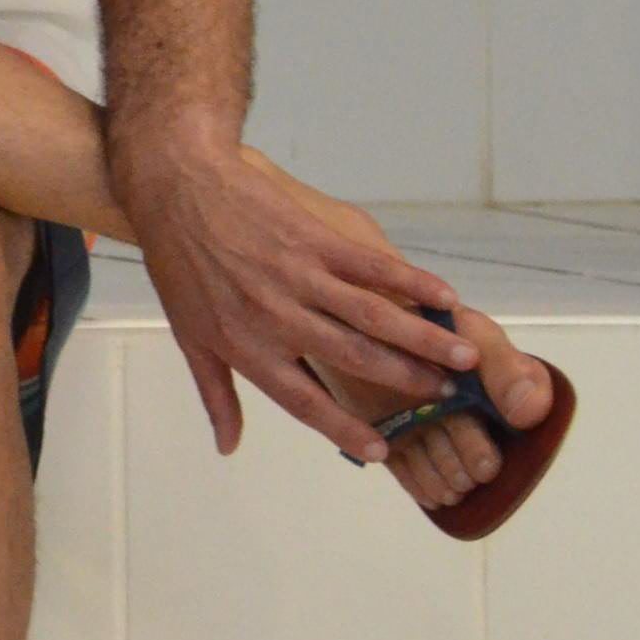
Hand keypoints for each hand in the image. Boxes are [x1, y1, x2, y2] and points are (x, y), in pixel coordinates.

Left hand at [117, 127, 472, 463]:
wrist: (176, 187)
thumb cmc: (179, 266)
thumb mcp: (189, 337)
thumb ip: (216, 396)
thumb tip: (228, 448)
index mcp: (246, 347)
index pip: (303, 402)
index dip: (344, 429)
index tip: (383, 453)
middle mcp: (277, 316)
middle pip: (354, 359)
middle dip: (406, 382)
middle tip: (446, 396)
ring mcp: (298, 274)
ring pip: (372, 315)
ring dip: (422, 338)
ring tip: (464, 358)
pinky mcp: (313, 237)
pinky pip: (370, 265)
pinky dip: (411, 282)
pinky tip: (445, 296)